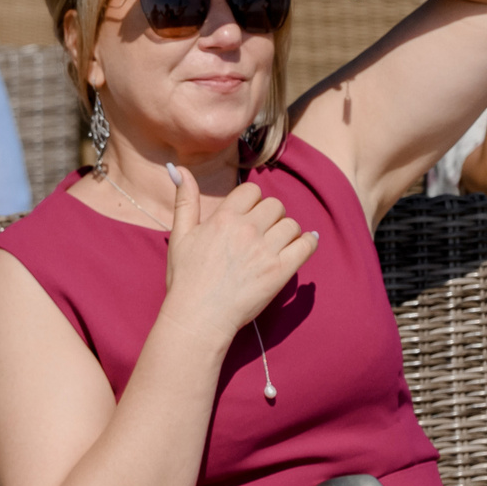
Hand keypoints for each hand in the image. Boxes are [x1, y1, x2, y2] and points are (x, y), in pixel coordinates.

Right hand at [156, 170, 319, 341]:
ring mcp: (265, 251)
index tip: (247, 216)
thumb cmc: (185, 278)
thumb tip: (178, 169)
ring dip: (286, 232)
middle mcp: (246, 230)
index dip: (252, 202)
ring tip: (275, 246)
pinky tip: (302, 245)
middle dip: (270, 217)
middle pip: (275, 205)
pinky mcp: (280, 271)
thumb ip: (184, 200)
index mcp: (223, 218)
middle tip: (261, 234)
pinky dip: (308, 243)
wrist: (197, 316)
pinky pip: (306, 245)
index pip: (252, 191)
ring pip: (291, 225)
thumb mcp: (179, 236)